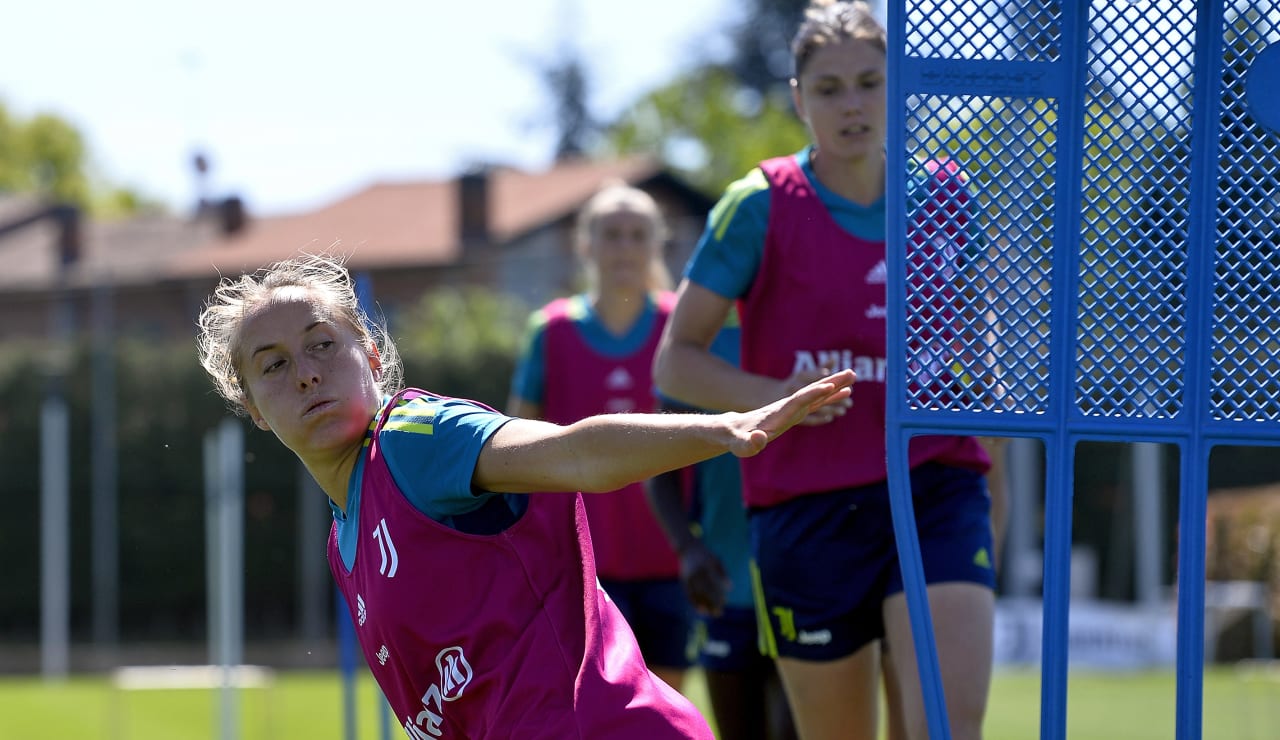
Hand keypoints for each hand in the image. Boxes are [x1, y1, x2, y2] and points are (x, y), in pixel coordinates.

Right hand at [678, 541, 729, 616]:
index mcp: (706, 567)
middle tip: (719, 612)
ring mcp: (689, 577)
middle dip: (712, 602)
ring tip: (710, 613)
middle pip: (705, 591)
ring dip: (703, 604)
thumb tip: (731, 588)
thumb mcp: (716, 560)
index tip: (725, 602)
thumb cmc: (705, 555)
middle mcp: (697, 572)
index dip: (719, 593)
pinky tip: (699, 609)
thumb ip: (723, 573)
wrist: (688, 548)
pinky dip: (693, 601)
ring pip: (697, 593)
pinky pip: (688, 593)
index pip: (714, 584)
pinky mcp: (683, 580)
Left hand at [727, 369, 854, 456]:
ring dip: (835, 386)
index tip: (829, 384)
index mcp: (778, 413)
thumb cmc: (735, 439)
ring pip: (816, 394)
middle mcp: (787, 407)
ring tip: (853, 376)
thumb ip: (748, 443)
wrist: (731, 429)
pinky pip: (816, 402)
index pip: (798, 401)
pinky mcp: (794, 412)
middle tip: (851, 373)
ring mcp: (792, 408)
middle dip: (830, 383)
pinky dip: (830, 397)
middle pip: (812, 392)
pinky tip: (844, 393)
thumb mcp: (739, 444)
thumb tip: (758, 439)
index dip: (812, 393)